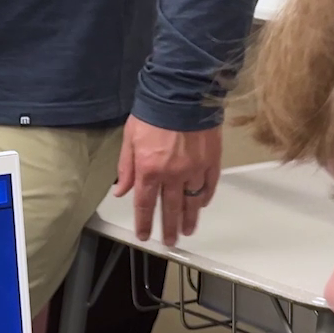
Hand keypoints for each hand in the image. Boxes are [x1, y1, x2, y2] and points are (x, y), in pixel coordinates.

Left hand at [112, 119, 221, 245]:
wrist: (182, 91)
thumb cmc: (153, 111)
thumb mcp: (130, 138)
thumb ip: (126, 168)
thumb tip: (121, 192)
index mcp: (150, 169)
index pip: (145, 204)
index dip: (144, 223)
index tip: (145, 236)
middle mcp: (173, 174)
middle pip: (171, 209)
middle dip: (169, 228)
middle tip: (170, 242)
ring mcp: (195, 168)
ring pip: (193, 201)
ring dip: (190, 218)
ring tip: (188, 230)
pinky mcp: (212, 160)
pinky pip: (209, 184)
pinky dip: (206, 196)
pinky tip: (202, 204)